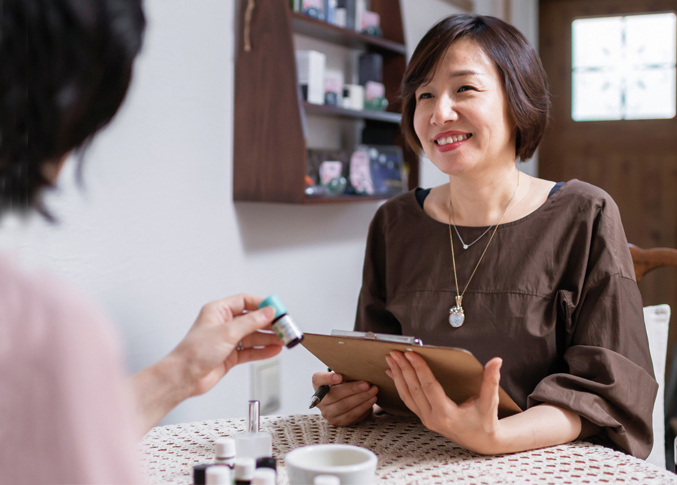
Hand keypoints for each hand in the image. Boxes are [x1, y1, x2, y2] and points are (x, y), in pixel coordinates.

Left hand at [170, 294, 282, 397]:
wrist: (183, 377)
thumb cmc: (194, 352)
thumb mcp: (227, 332)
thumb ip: (251, 322)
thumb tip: (268, 312)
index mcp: (218, 311)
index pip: (245, 302)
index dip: (262, 305)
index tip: (277, 309)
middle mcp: (223, 324)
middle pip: (252, 320)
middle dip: (268, 324)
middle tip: (283, 327)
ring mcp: (227, 340)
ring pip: (253, 336)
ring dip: (268, 338)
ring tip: (282, 340)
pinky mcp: (230, 356)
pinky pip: (250, 351)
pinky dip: (262, 351)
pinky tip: (273, 350)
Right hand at [312, 371, 377, 426]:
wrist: (345, 400)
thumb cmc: (344, 383)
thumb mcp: (342, 376)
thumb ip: (346, 373)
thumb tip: (358, 371)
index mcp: (318, 385)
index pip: (318, 380)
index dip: (327, 378)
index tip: (339, 376)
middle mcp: (320, 400)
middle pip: (335, 394)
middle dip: (353, 389)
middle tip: (366, 384)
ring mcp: (328, 413)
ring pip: (344, 405)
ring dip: (361, 398)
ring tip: (373, 390)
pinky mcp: (337, 421)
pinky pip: (351, 415)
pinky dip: (363, 406)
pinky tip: (372, 400)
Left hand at [386, 351, 502, 453]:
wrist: (481, 442)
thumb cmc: (486, 422)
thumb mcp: (490, 402)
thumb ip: (491, 381)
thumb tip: (496, 361)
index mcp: (447, 414)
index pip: (429, 387)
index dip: (419, 368)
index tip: (411, 353)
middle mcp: (433, 418)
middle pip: (414, 389)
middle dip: (403, 368)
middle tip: (395, 352)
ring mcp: (426, 419)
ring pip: (407, 395)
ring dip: (397, 375)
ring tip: (390, 359)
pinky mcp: (423, 417)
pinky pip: (407, 399)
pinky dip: (399, 384)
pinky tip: (393, 373)